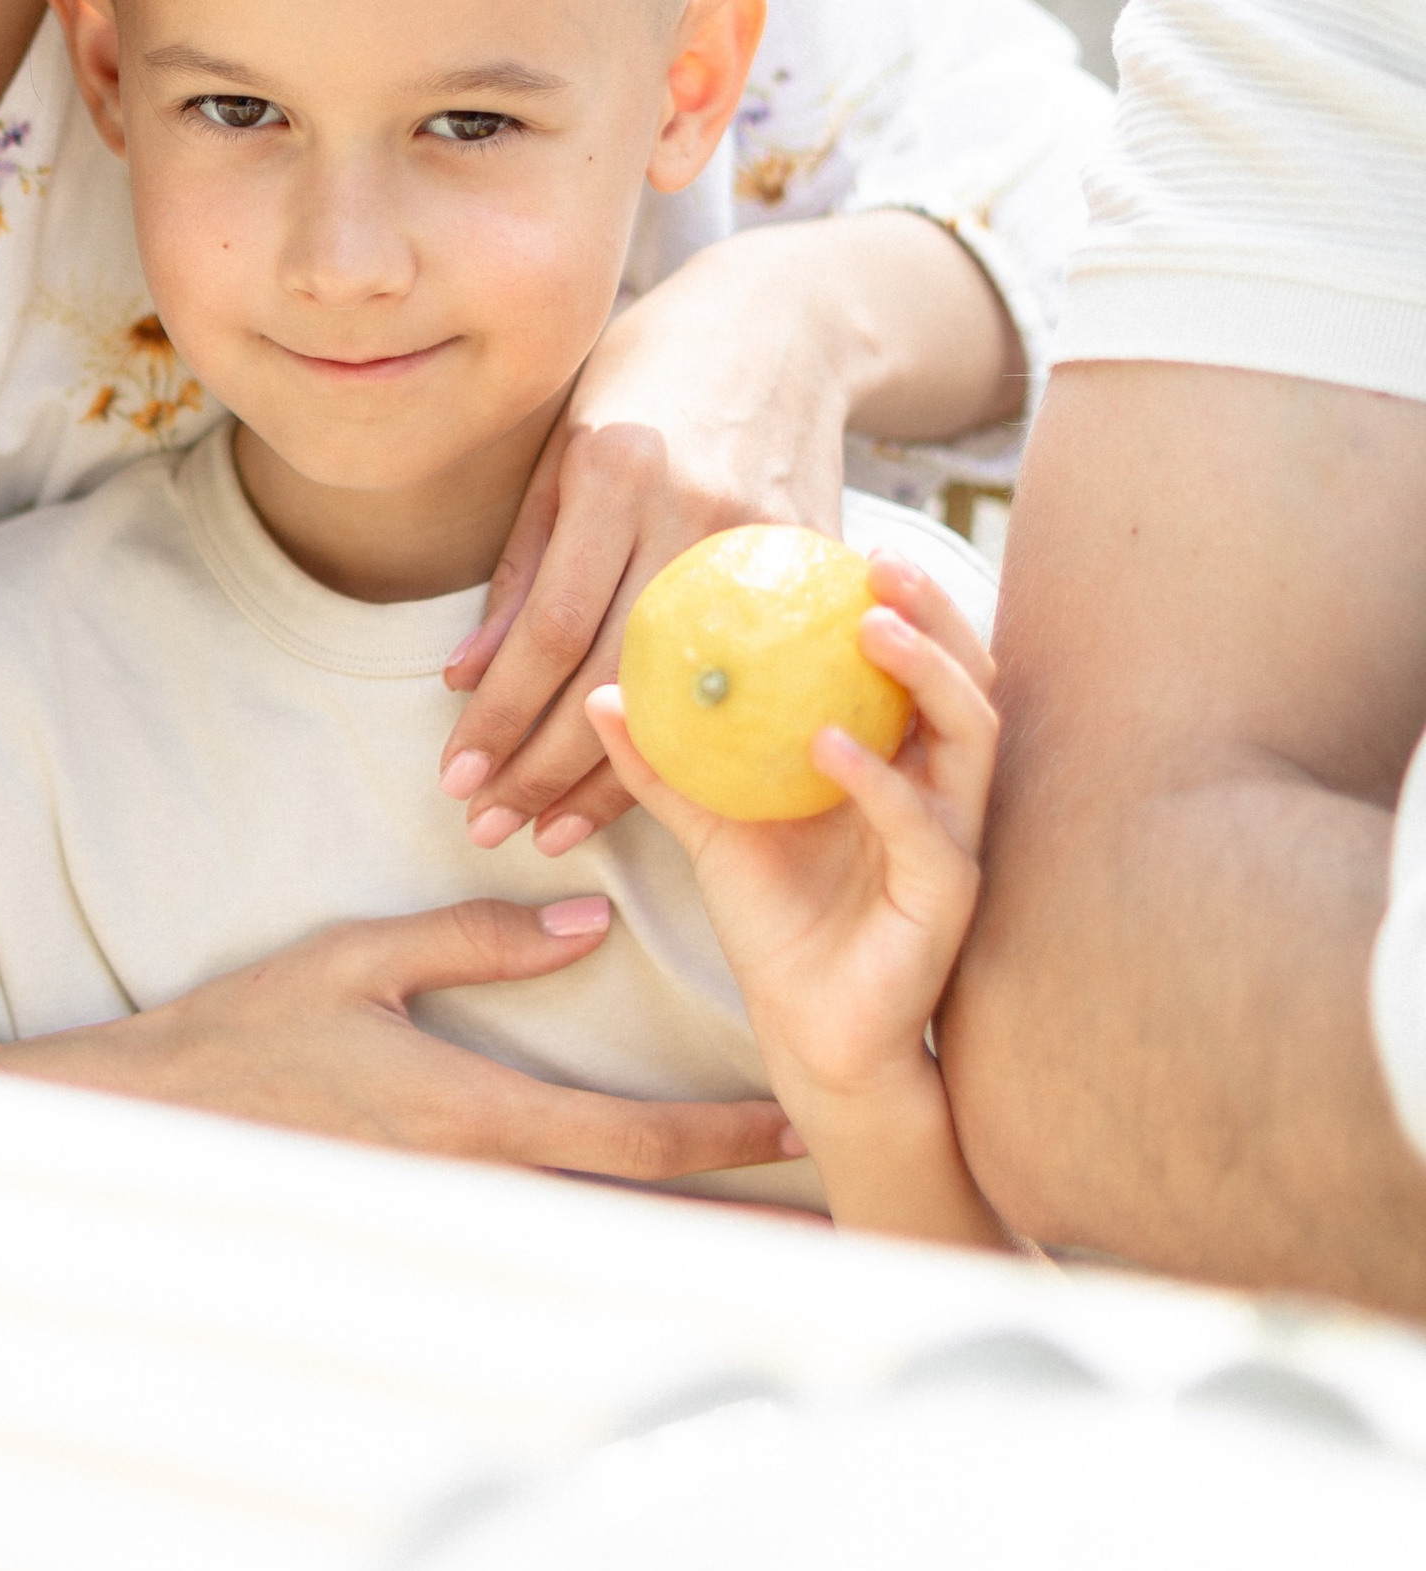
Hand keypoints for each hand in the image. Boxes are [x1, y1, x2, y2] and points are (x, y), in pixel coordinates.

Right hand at [0, 897, 796, 1181]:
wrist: (154, 1121)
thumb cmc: (251, 1031)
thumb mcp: (360, 959)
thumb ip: (478, 941)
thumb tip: (590, 926)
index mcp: (472, 1114)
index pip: (630, 1137)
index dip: (726, 1138)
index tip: (805, 1128)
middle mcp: (476, 1186)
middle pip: (639, 1218)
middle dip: (740, 1229)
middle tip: (839, 1235)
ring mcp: (449, 1222)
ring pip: (597, 1247)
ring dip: (686, 1250)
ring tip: (775, 1254)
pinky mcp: (422, 1230)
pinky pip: (538, 1249)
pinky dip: (608, 1251)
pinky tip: (647, 1253)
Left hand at [441, 212, 1018, 856]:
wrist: (781, 326)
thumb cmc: (647, 378)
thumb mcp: (562, 448)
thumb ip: (520, 565)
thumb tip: (463, 678)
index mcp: (618, 469)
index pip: (552, 628)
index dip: (501, 716)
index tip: (456, 778)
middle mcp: (694, 510)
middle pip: (616, 677)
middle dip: (542, 767)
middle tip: (486, 828)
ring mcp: (767, 544)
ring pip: (686, 697)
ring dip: (614, 781)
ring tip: (549, 833)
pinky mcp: (817, 567)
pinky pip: (752, 682)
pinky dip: (701, 745)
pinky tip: (655, 792)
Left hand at [586, 552, 1009, 1246]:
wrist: (809, 1032)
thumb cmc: (774, 917)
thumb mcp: (710, 823)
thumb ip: (665, 760)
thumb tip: (599, 691)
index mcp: (900, 755)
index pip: (916, 656)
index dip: (895, 596)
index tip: (847, 539)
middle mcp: (942, 784)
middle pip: (966, 674)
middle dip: (934, 611)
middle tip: (880, 560)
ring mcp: (956, 836)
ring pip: (971, 735)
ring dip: (926, 674)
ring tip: (871, 628)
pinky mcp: (949, 895)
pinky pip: (924, 827)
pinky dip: (880, 781)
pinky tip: (830, 746)